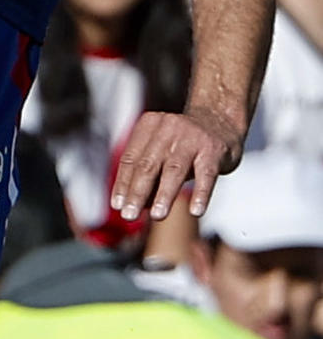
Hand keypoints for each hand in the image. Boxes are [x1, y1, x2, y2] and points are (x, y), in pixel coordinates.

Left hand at [110, 105, 242, 223]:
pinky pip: (206, 174)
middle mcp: (168, 128)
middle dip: (137, 192)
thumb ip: (149, 177)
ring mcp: (192, 137)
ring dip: (164, 195)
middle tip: (129, 215)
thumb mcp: (161, 154)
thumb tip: (137, 207)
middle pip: (148, 165)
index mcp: (148, 126)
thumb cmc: (183, 145)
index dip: (122, 184)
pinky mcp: (214, 149)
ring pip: (174, 169)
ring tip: (158, 216)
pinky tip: (196, 211)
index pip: (130, 159)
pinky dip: (201, 194)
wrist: (221, 122)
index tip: (117, 206)